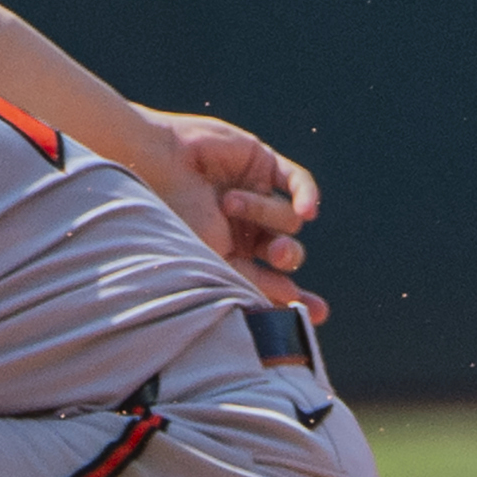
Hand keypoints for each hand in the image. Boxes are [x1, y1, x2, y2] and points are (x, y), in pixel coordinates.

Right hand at [145, 110, 327, 323]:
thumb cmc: (177, 215)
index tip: (317, 314)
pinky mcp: (262, 163)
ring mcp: (255, 195)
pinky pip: (299, 183)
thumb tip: (290, 299)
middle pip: (287, 254)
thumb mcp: (211, 260)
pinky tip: (308, 210)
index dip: (295, 298)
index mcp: (228, 257)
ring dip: (263, 212)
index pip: (268, 281)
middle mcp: (244, 228)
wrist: (159, 162)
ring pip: (289, 220)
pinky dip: (307, 196)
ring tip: (228, 202)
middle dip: (288, 257)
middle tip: (279, 255)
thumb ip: (249, 281)